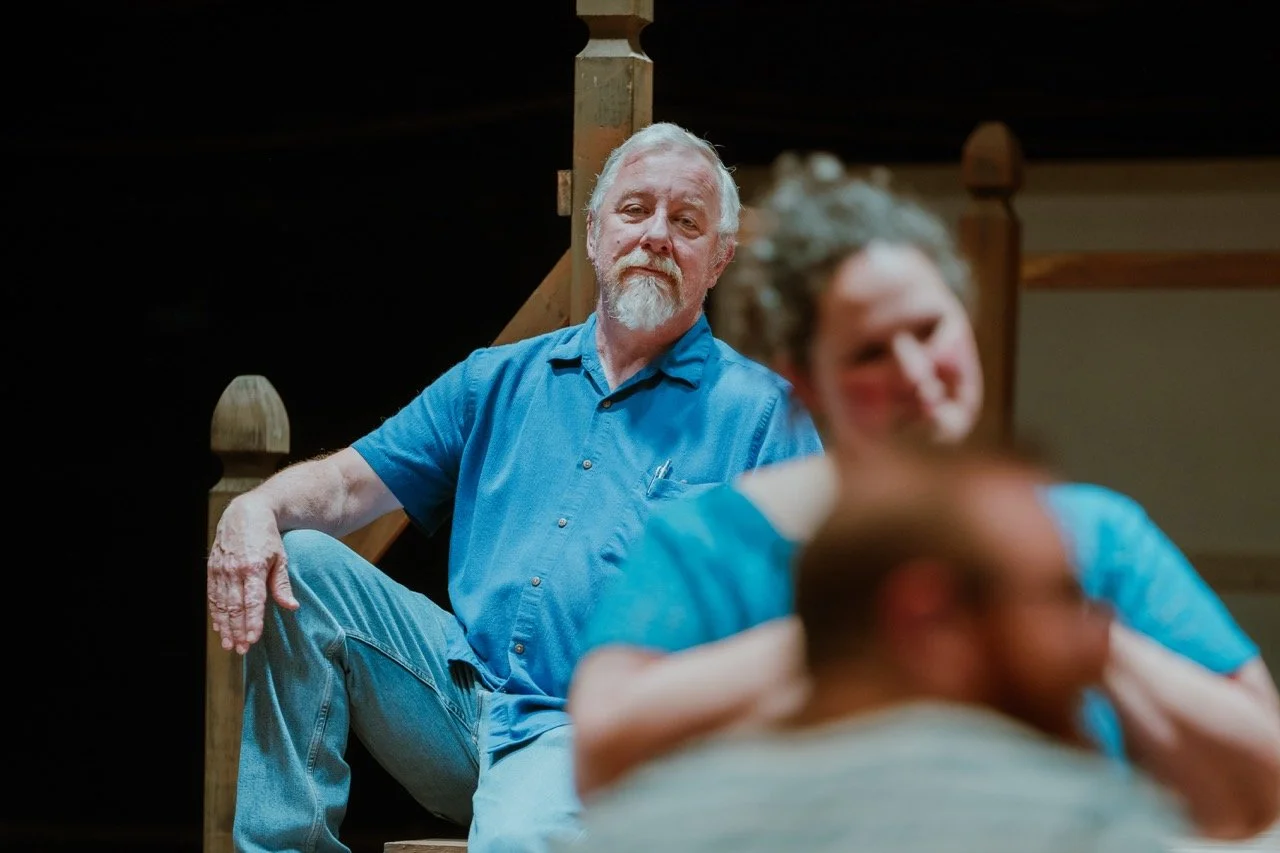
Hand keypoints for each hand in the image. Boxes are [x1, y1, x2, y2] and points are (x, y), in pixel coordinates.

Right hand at [206, 495, 299, 653]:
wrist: (246, 513)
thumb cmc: (268, 537)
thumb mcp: (281, 557)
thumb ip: (282, 584)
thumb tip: (292, 607)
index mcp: (254, 567)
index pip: (253, 601)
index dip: (252, 622)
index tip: (253, 640)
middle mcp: (235, 570)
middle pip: (235, 607)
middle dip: (238, 630)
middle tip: (241, 650)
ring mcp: (221, 569)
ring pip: (221, 604)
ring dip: (225, 626)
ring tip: (230, 644)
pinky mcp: (212, 569)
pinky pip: (212, 595)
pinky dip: (215, 613)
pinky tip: (219, 627)